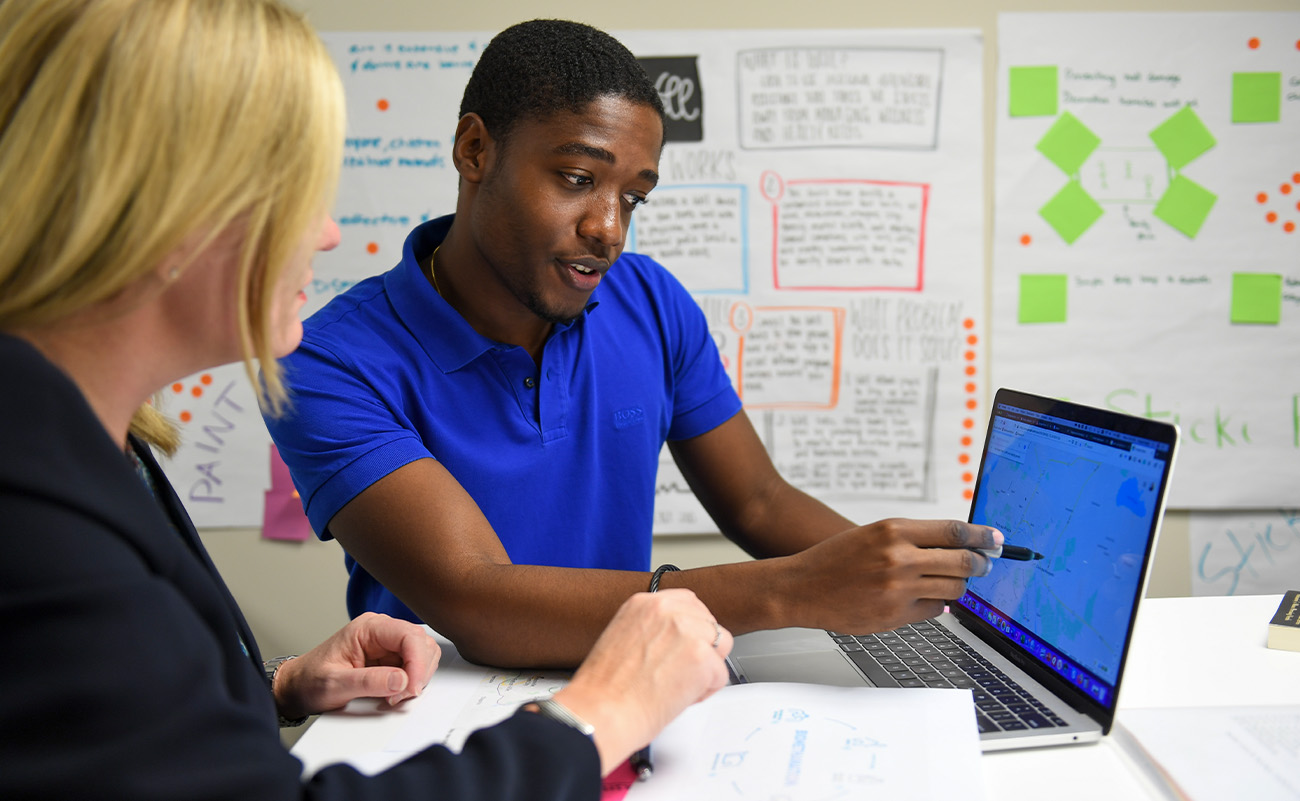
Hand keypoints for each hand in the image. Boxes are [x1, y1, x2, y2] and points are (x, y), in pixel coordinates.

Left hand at [272, 612, 440, 719]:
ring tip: (396, 695)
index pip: (408, 636)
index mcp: (368, 627)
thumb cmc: (309, 681)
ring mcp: (387, 644)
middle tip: (402, 695)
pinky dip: (412, 681)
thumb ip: (368, 682)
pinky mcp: (390, 659)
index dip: (417, 662)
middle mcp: (381, 631)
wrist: (297, 687)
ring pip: (423, 653)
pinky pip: (414, 666)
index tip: (411, 687)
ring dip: (417, 676)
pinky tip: (396, 692)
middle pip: (421, 643)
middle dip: (419, 671)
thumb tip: (401, 680)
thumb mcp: (334, 684)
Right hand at [546, 589, 731, 775]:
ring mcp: (686, 631)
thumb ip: (652, 631)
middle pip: (710, 623)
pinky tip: (680, 698)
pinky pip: (721, 675)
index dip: (691, 629)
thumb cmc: (604, 690)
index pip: (688, 602)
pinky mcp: (700, 657)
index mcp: (644, 603)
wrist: (599, 713)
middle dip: (702, 649)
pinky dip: (705, 692)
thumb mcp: (622, 639)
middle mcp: (666, 610)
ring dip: (707, 669)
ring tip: (679, 686)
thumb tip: (674, 641)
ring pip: (721, 646)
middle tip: (680, 672)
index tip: (685, 645)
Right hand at [785, 518, 1002, 633]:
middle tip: (984, 564)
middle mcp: (898, 557)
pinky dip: (935, 603)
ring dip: (958, 586)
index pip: (953, 530)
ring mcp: (898, 588)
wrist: (801, 588)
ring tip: (946, 581)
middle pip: (962, 562)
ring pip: (954, 588)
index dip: (981, 536)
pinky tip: (920, 598)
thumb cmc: (835, 559)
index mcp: (893, 530)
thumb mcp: (873, 534)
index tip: (995, 539)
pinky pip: (935, 609)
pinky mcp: (895, 615)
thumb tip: (957, 545)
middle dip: (980, 564)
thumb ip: (912, 538)